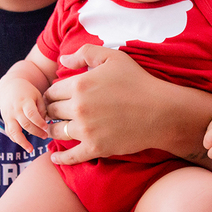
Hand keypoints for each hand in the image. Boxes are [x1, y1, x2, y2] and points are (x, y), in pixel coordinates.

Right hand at [0, 78, 47, 151]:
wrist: (9, 87)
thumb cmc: (27, 92)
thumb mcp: (37, 95)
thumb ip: (42, 109)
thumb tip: (44, 124)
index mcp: (24, 101)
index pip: (31, 114)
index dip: (39, 122)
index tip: (46, 128)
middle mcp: (15, 109)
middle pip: (25, 124)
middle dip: (36, 132)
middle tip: (45, 136)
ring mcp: (8, 116)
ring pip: (13, 131)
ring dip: (22, 142)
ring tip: (30, 150)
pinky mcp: (5, 120)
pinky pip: (9, 132)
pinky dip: (15, 140)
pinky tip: (24, 145)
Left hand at [43, 45, 164, 163]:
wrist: (161, 112)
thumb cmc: (138, 82)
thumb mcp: (113, 57)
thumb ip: (85, 53)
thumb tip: (62, 60)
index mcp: (79, 85)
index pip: (52, 91)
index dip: (52, 94)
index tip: (56, 97)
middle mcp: (78, 108)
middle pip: (52, 111)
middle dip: (51, 111)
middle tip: (53, 113)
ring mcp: (86, 130)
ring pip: (57, 132)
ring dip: (54, 130)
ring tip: (55, 129)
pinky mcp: (95, 148)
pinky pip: (70, 156)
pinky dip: (60, 158)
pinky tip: (54, 157)